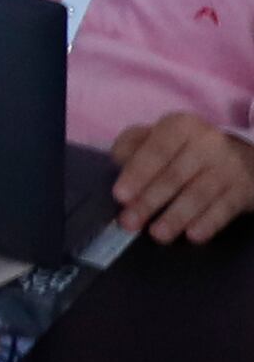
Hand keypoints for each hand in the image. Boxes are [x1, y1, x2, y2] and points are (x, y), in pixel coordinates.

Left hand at [109, 115, 253, 244]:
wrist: (242, 158)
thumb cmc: (188, 150)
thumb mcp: (162, 137)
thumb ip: (134, 145)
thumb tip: (120, 161)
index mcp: (180, 126)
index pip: (156, 151)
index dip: (137, 174)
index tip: (120, 196)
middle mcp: (207, 143)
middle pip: (173, 176)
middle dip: (148, 202)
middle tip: (129, 223)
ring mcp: (229, 166)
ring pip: (198, 195)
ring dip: (175, 217)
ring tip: (157, 234)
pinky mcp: (245, 190)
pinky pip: (224, 209)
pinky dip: (207, 223)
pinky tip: (193, 236)